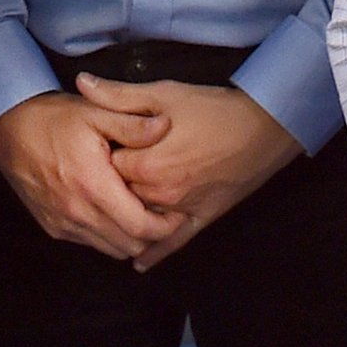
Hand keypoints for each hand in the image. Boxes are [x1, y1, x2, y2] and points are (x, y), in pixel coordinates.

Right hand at [0, 91, 177, 260]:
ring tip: (140, 211)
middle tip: (164, 212)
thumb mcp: (95, 112)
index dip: (166, 227)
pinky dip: (107, 235)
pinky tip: (113, 211)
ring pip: (111, 250)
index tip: (178, 212)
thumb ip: (132, 125)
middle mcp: (78, 212)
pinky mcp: (53, 227)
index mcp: (93, 186)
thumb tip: (165, 126)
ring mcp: (64, 223)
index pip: (141, 228)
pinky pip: (90, 243)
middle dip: (152, 235)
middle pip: (130, 246)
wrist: (7, 129)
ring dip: (130, 237)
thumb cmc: (53, 119)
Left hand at [74, 75, 302, 271]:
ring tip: (111, 209)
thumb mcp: (163, 93)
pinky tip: (138, 263)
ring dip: (127, 215)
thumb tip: (81, 82)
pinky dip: (154, 254)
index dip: (98, 155)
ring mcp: (179, 210)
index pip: (102, 167)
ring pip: (140, 220)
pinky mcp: (200, 219)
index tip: (96, 146)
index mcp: (144, 163)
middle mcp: (158, 193)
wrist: (264, 127)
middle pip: (118, 196)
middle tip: (103, 174)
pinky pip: (172, 243)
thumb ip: (119, 94)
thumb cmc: (213, 108)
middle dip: (110, 186)